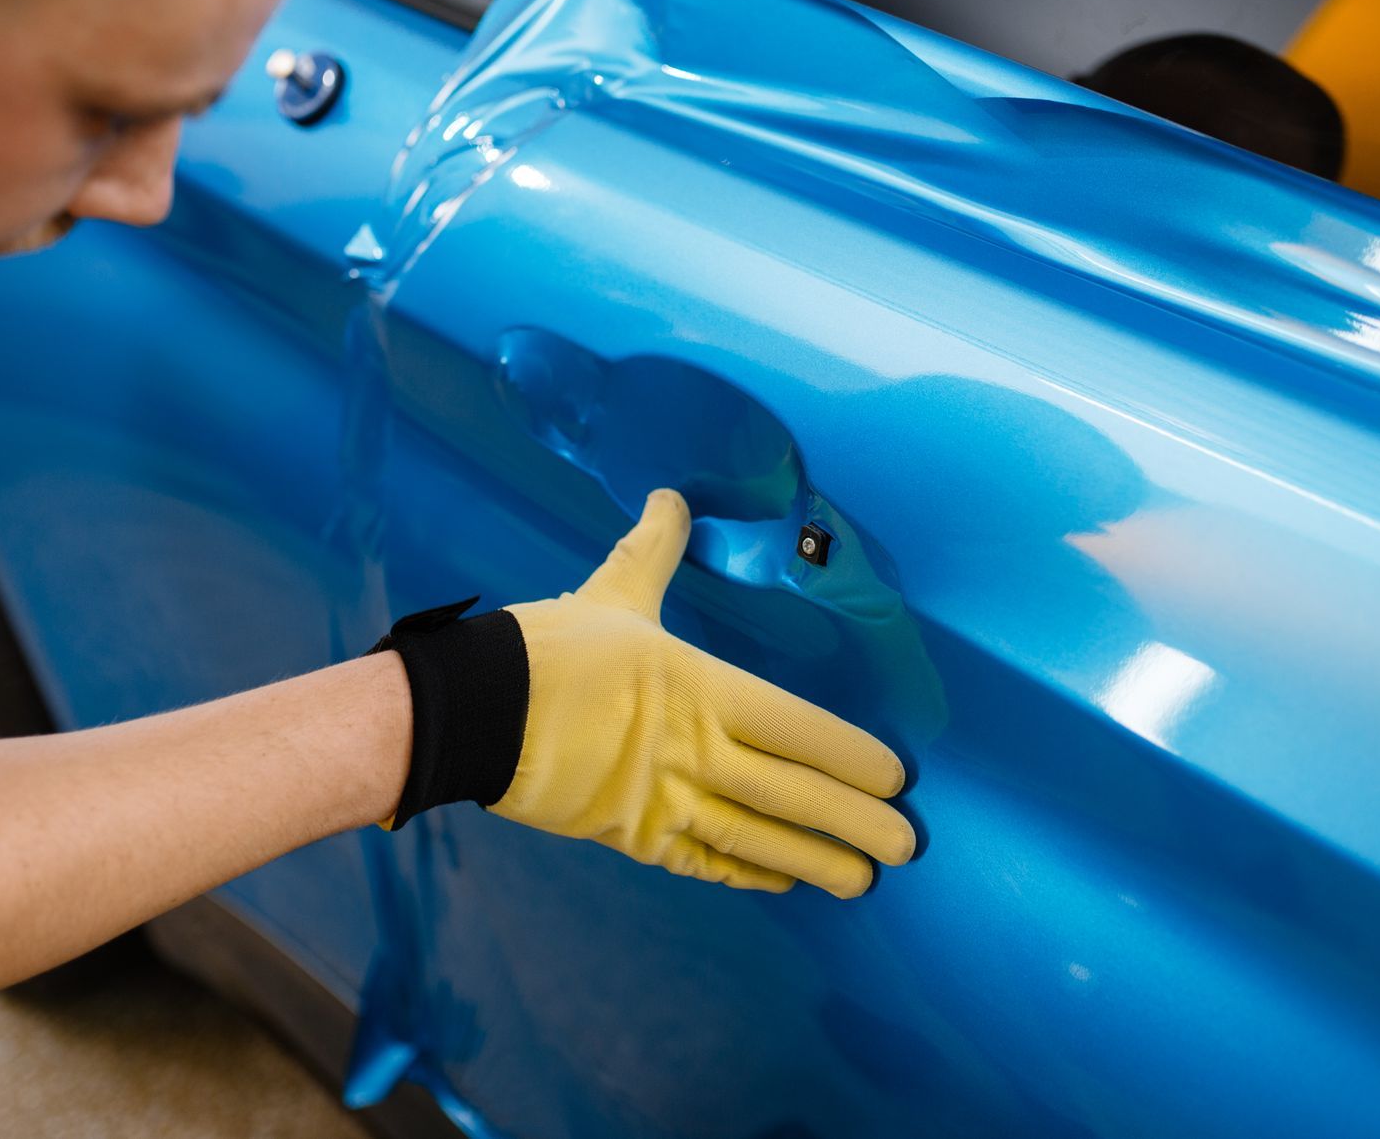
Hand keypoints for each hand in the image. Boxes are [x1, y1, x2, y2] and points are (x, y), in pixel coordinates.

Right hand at [378, 490, 915, 897]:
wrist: (473, 710)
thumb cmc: (549, 647)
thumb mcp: (613, 591)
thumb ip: (654, 548)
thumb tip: (672, 497)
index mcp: (700, 687)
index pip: (798, 727)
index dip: (850, 756)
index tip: (895, 776)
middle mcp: (693, 750)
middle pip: (792, 794)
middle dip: (854, 824)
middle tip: (906, 847)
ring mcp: (663, 799)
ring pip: (755, 839)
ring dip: (814, 861)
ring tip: (862, 881)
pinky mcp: (630, 834)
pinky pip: (701, 860)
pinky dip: (744, 873)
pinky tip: (781, 882)